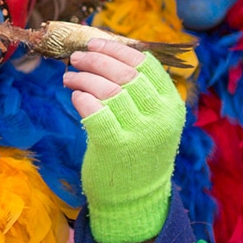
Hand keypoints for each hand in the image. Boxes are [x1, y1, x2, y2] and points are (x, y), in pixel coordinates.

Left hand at [64, 38, 185, 242]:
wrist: (135, 199)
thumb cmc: (137, 152)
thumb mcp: (152, 120)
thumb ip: (139, 91)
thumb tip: (105, 52)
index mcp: (172, 105)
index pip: (147, 64)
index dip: (118, 50)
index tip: (96, 44)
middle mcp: (160, 117)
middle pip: (125, 73)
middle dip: (96, 60)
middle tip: (77, 58)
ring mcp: (139, 132)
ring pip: (107, 89)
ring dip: (83, 77)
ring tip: (70, 77)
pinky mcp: (115, 146)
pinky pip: (94, 110)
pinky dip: (82, 97)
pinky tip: (75, 96)